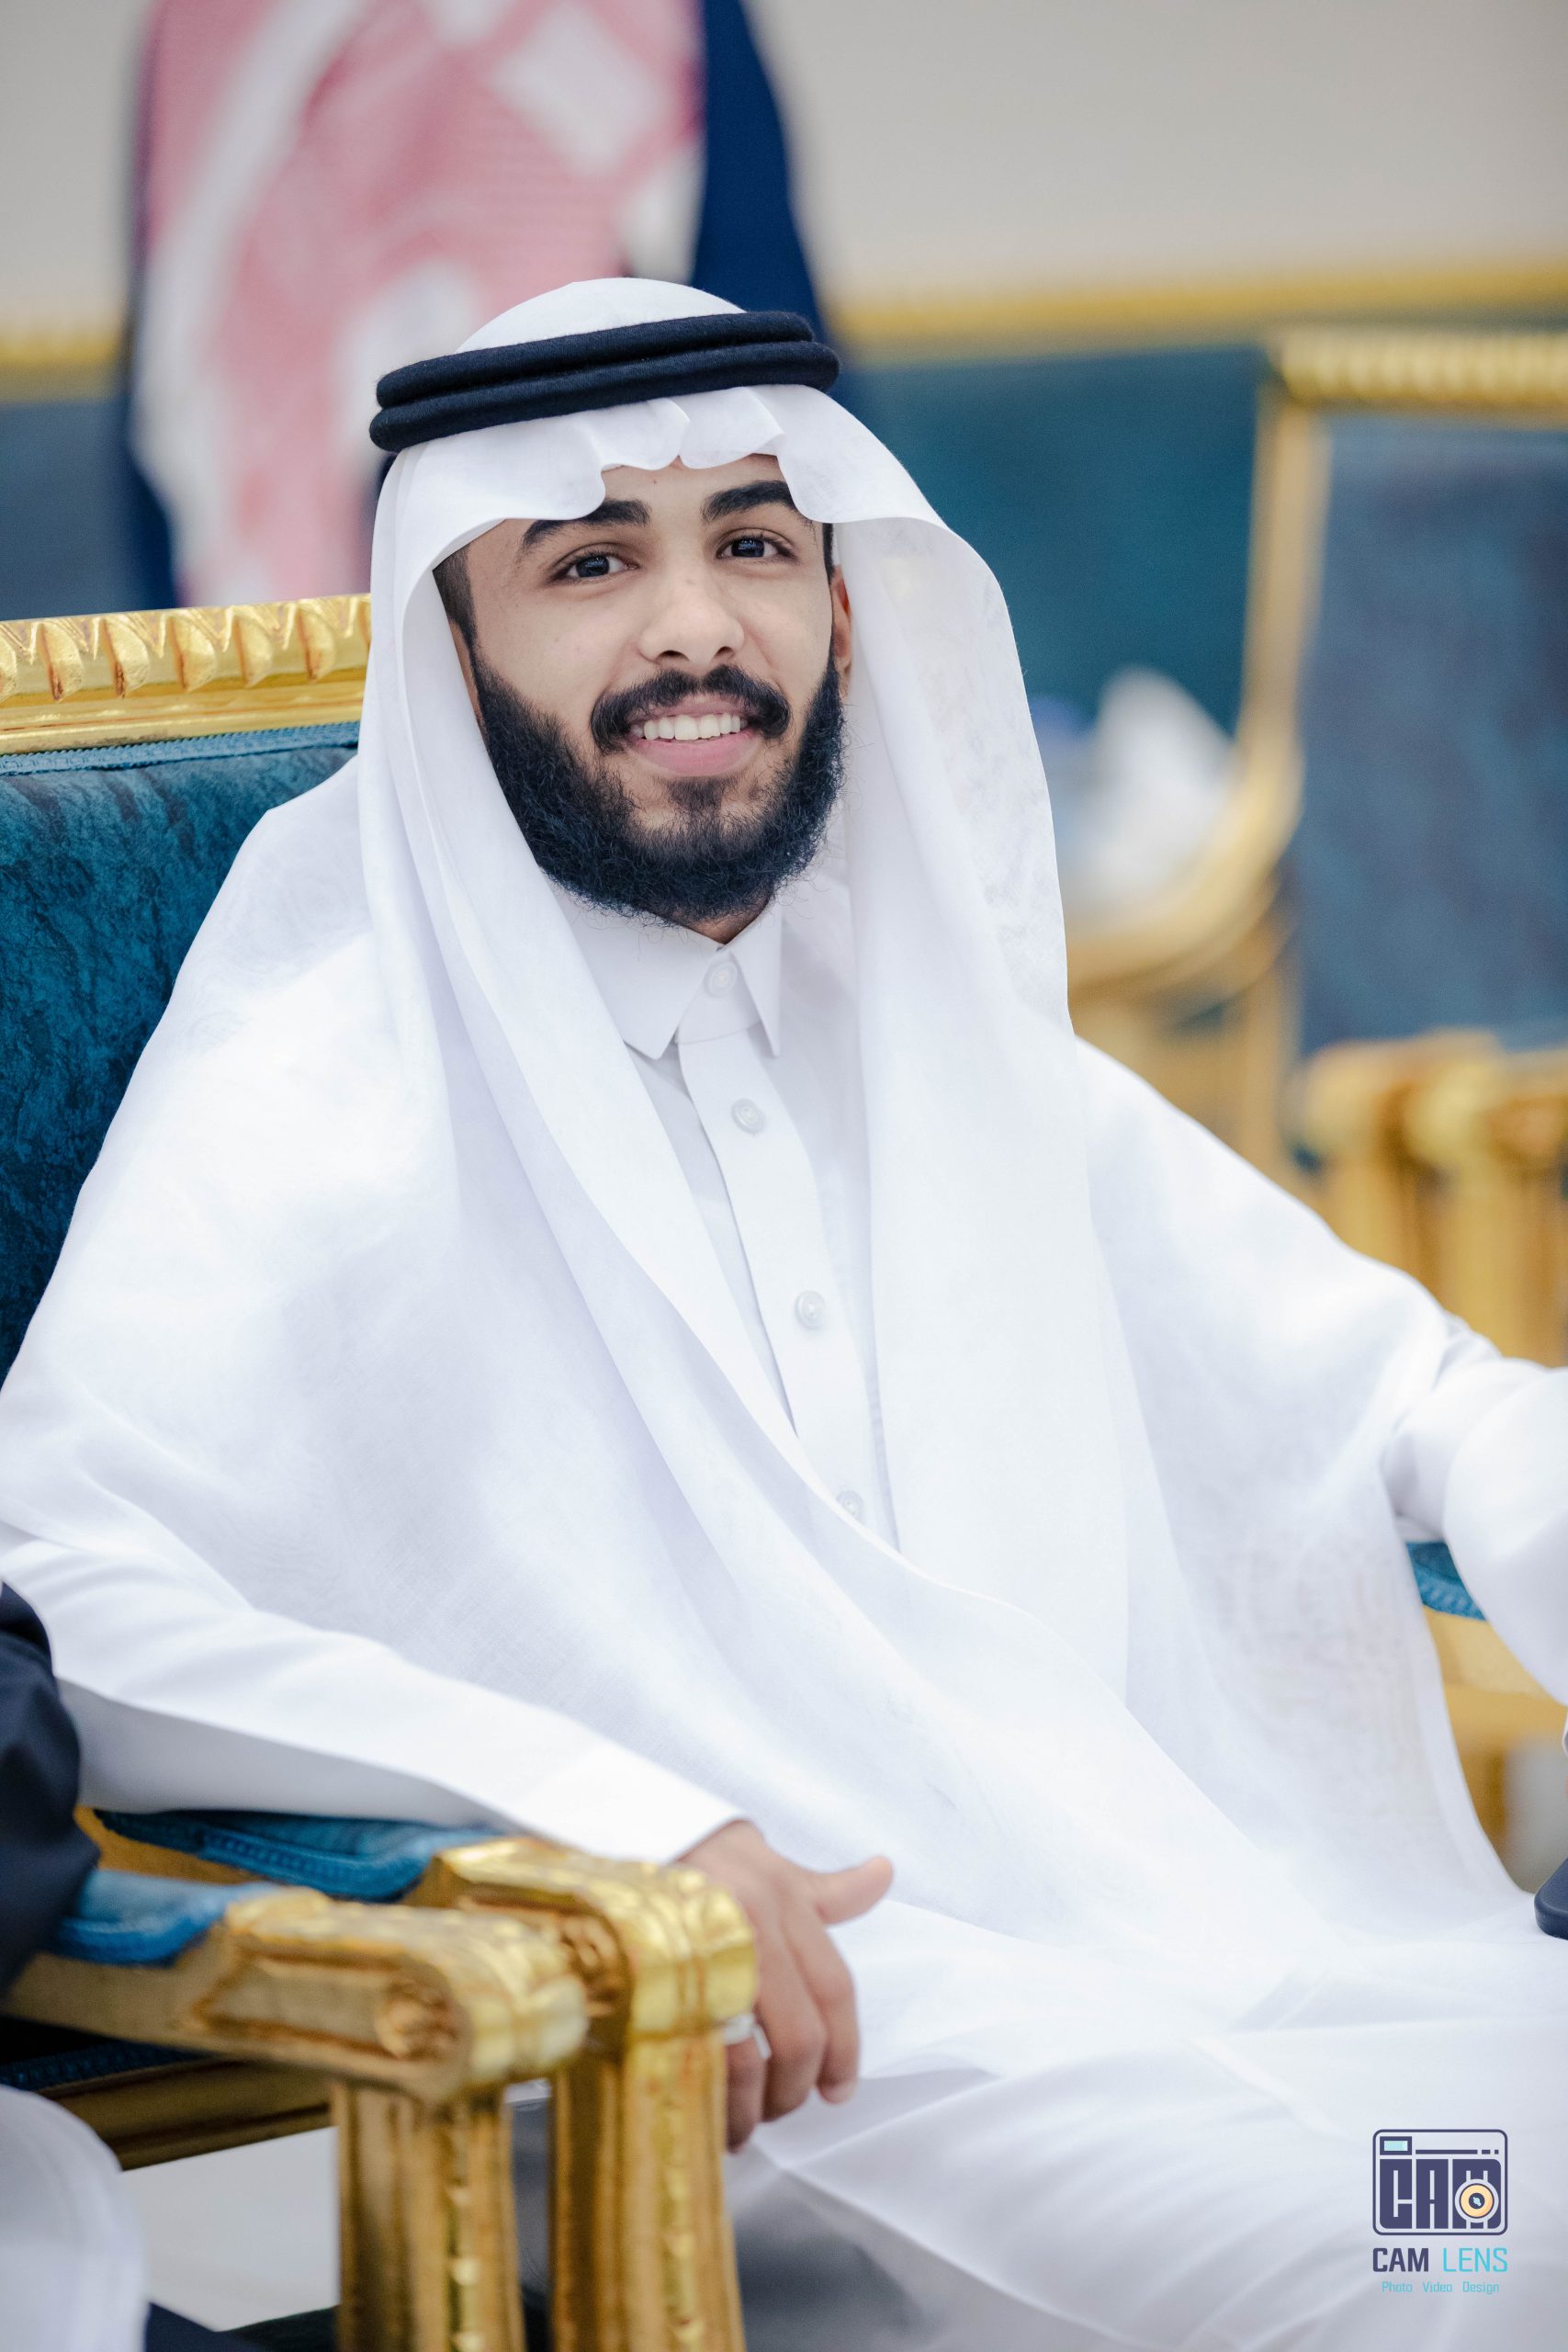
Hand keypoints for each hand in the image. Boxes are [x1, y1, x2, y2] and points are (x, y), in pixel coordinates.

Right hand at [679, 1819, 891, 2149]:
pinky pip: (697, 2057)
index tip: (838, 2090)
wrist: (620, 1823)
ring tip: (741, 2127)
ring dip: (750, 2108)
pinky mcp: (658, 1981)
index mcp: (784, 1898)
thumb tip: (884, 1874)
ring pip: (749, 2058)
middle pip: (800, 2036)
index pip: (835, 1988)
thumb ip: (824, 1889)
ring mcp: (705, 1955)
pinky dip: (709, 2098)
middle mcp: (754, 1924)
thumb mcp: (766, 1862)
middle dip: (795, 2088)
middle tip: (781, 2109)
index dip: (845, 2049)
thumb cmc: (699, 1850)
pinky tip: (706, 2111)